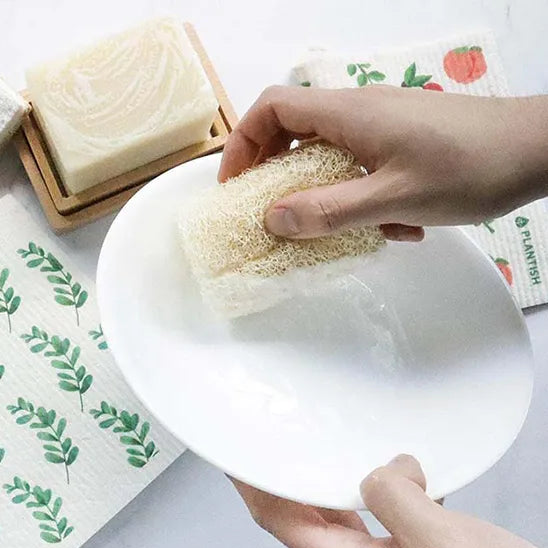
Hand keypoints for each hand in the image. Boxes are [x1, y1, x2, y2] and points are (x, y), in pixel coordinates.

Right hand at [218, 87, 547, 240]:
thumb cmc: (469, 167)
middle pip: (294, 130)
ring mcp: (383, 123)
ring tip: (340, 231)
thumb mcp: (393, 199)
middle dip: (276, 175)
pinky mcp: (404, 139)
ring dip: (324, 192)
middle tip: (272, 215)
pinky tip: (394, 227)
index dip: (243, 145)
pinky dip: (361, 194)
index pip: (273, 109)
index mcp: (347, 113)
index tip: (236, 187)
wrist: (539, 150)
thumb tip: (272, 220)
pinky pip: (362, 163)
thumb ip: (328, 211)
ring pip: (329, 152)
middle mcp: (359, 110)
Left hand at [233, 455, 547, 547]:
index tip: (231, 451)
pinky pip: (371, 519)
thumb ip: (395, 499)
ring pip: (335, 515)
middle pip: (298, 515)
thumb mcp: (443, 542)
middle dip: (281, 476)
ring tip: (320, 447)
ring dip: (329, 480)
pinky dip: (373, 491)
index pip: (277, 518)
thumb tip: (377, 470)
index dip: (249, 482)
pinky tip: (394, 476)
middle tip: (269, 437)